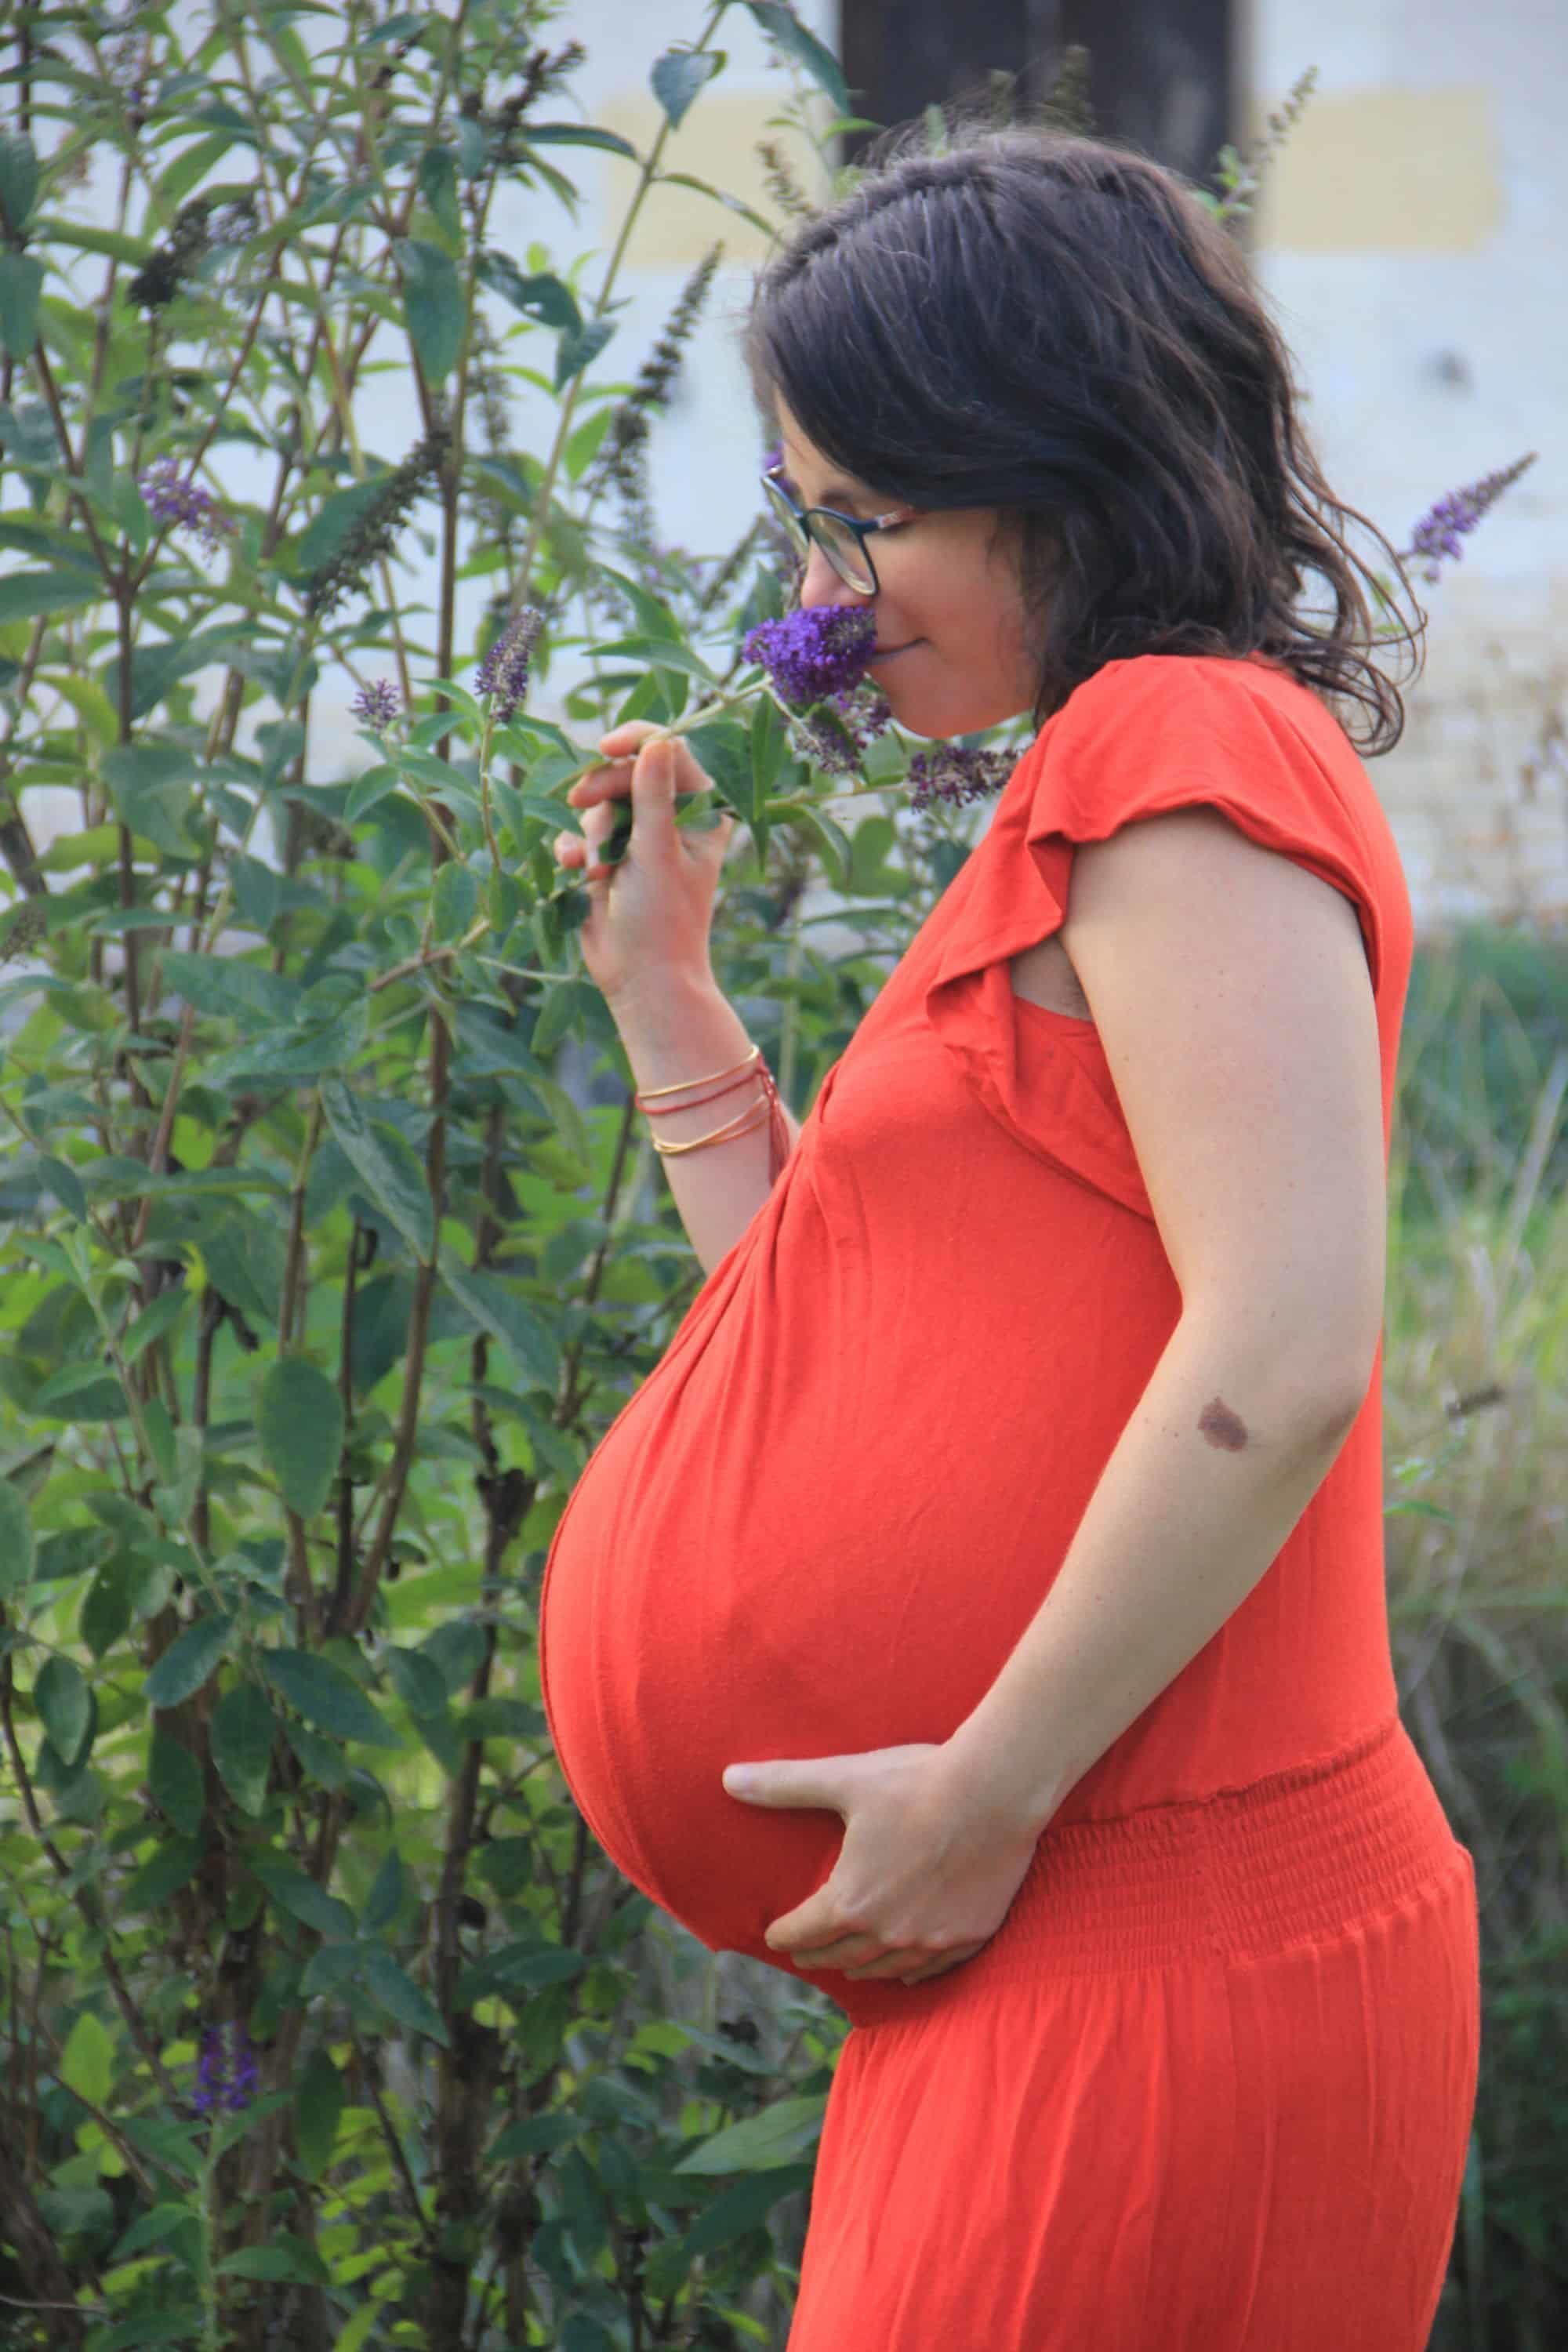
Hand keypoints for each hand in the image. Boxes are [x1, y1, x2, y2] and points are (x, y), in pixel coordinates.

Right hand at [554, 721, 735, 1007]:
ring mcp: (638, 840)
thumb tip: (657, 741)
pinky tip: (576, 871)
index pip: (669, 753)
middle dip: (602, 789)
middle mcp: (671, 820)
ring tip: (599, 869)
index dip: (636, 742)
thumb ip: (653, 794)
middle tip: (579, 802)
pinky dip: (575, 849)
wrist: (642, 980)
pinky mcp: (609, 860)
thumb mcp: (657, 851)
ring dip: (592, 832)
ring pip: (600, 804)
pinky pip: (581, 834)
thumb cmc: (662, 919)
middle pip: (627, 773)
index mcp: (700, 813)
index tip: (605, 747)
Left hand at [722, 1743, 1041, 1986]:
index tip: (774, 1936)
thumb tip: (728, 1779)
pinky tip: (905, 1970)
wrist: (995, 1791)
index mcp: (850, 1901)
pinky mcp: (970, 1936)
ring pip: (883, 1969)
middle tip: (806, 1950)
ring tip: (847, 1959)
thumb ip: (784, 1785)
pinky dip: (910, 1971)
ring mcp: (930, 1941)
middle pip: (839, 1957)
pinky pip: (930, 1969)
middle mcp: (887, 1934)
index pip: (803, 1932)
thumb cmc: (916, 1783)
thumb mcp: (844, 1779)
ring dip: (859, 1965)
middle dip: (817, 1953)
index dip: (783, 1934)